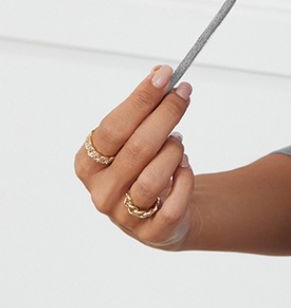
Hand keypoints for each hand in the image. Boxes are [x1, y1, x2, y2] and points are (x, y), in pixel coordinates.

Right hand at [73, 64, 195, 251]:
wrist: (167, 213)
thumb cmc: (146, 165)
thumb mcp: (137, 137)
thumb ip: (144, 110)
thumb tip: (160, 74)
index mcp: (87, 164)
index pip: (112, 128)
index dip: (140, 100)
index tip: (164, 74)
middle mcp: (100, 192)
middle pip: (136, 149)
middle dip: (165, 115)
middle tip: (185, 92)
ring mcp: (124, 216)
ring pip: (153, 178)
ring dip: (174, 152)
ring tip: (179, 142)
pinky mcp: (152, 234)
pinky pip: (173, 204)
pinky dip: (185, 180)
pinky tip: (185, 167)